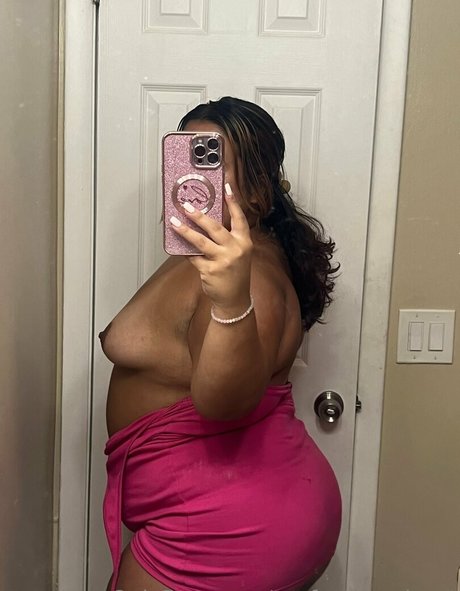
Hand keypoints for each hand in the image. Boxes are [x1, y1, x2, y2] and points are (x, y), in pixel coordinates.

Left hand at [169, 183, 252, 313]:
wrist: (235, 299)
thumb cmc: (236, 274)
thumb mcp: (238, 254)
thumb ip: (227, 239)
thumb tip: (206, 222)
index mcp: (244, 242)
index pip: (239, 218)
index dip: (233, 203)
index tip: (226, 187)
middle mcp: (235, 249)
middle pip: (215, 227)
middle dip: (199, 215)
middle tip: (186, 206)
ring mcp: (223, 260)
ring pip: (200, 241)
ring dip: (186, 231)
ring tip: (174, 222)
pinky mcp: (210, 271)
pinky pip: (194, 257)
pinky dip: (185, 251)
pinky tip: (177, 245)